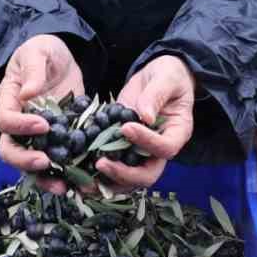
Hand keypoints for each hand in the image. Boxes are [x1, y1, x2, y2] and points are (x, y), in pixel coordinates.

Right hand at [0, 34, 83, 193]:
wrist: (63, 58)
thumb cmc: (44, 50)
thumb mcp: (39, 52)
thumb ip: (34, 71)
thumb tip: (29, 94)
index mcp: (8, 101)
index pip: (5, 121)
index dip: (20, 127)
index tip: (43, 125)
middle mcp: (18, 124)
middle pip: (11, 150)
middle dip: (25, 161)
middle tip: (46, 162)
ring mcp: (36, 136)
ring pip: (31, 164)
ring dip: (45, 178)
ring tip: (65, 186)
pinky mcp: (57, 141)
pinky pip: (57, 162)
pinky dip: (67, 174)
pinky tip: (82, 181)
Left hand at [97, 54, 194, 190]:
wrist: (157, 77)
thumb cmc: (167, 75)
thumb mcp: (165, 78)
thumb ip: (155, 95)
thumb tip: (144, 116)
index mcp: (177, 133)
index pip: (165, 148)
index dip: (146, 142)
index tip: (126, 128)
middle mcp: (160, 150)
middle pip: (147, 175)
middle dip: (124, 173)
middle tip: (101, 163)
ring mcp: (141, 153)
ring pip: (129, 179)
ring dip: (108, 181)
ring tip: (85, 180)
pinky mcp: (123, 148)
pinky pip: (114, 167)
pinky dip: (98, 175)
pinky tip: (80, 172)